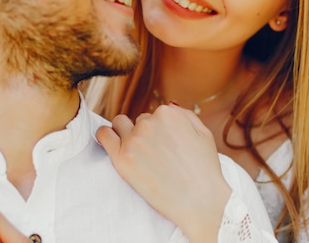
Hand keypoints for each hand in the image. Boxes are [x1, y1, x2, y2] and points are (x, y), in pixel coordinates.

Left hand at [97, 104, 231, 242]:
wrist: (201, 202)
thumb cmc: (205, 171)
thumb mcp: (203, 134)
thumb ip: (185, 115)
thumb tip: (168, 106)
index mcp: (168, 113)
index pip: (154, 115)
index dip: (159, 132)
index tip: (164, 147)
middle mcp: (150, 122)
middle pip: (138, 121)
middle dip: (144, 135)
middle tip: (155, 157)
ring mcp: (134, 139)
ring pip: (120, 125)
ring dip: (125, 135)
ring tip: (137, 154)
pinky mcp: (122, 159)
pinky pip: (103, 135)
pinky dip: (105, 137)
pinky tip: (111, 145)